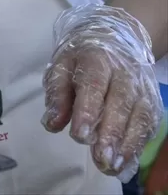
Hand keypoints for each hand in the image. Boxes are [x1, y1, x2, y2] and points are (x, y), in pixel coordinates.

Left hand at [42, 4, 163, 178]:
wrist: (115, 38)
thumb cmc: (81, 58)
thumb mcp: (61, 67)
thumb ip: (57, 95)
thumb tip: (51, 123)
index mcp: (97, 59)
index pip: (92, 85)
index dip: (87, 111)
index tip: (79, 136)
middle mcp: (125, 73)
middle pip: (120, 104)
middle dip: (110, 134)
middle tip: (99, 158)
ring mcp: (142, 88)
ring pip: (139, 116)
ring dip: (127, 144)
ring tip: (111, 166)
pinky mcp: (152, 101)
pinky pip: (148, 124)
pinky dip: (138, 144)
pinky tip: (125, 160)